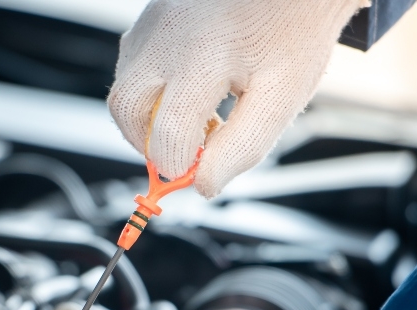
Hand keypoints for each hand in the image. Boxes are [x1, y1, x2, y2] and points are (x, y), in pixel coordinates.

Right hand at [108, 0, 364, 197]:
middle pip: (125, 109)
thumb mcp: (281, 99)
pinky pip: (132, 65)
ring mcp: (153, 21)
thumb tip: (203, 185)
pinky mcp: (150, 16)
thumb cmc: (293, 36)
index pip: (168, 133)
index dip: (180, 165)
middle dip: (148, 144)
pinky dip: (151, 91)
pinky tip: (190, 92)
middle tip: (185, 152)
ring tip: (198, 118)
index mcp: (204, 57)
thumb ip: (242, 147)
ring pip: (123, 88)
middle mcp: (168, 35)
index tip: (200, 171)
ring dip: (149, 118)